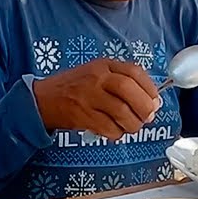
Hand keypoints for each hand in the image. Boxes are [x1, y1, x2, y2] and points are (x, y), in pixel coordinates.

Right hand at [33, 60, 161, 140]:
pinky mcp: (82, 116)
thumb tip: (151, 101)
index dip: (149, 88)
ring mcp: (88, 97)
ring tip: (132, 126)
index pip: (133, 72)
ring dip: (133, 124)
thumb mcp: (96, 73)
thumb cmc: (74, 87)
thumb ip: (121, 81)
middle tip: (147, 117)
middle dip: (144, 107)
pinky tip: (114, 131)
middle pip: (129, 90)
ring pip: (121, 112)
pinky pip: (108, 128)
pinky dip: (117, 133)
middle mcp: (96, 78)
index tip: (155, 100)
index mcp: (103, 65)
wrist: (42, 99)